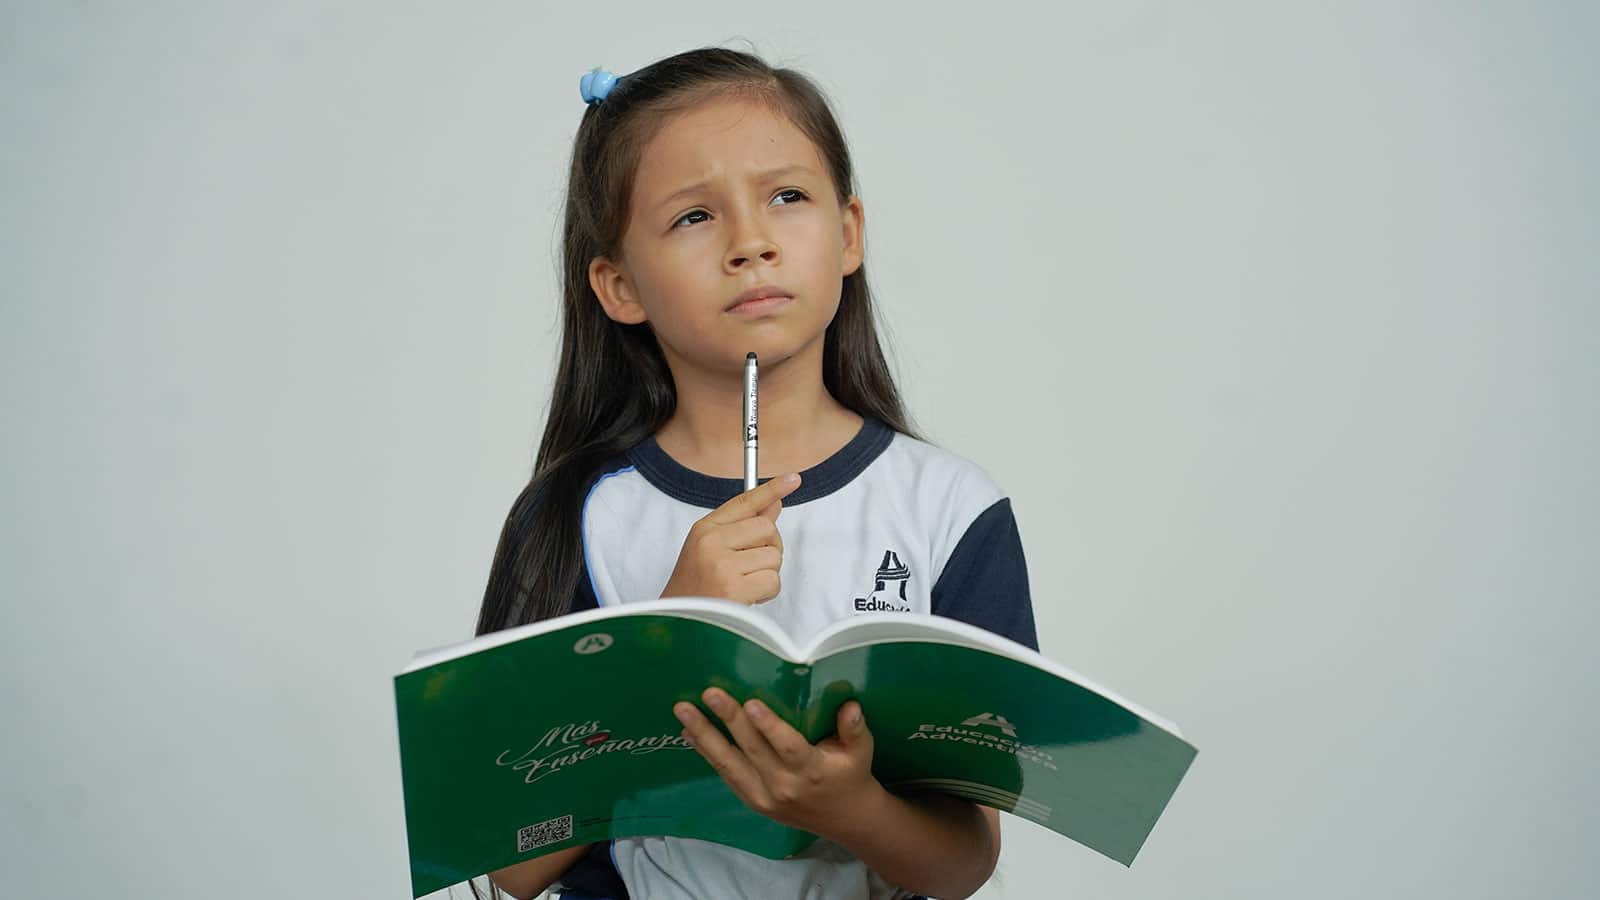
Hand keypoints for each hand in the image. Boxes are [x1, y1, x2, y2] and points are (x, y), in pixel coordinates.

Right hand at [660, 473, 801, 604]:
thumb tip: (773, 504)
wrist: (677, 623)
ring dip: (767, 574)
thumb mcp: (711, 549)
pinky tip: (747, 597)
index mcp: (704, 529)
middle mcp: (711, 542)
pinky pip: (773, 580)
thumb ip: (742, 526)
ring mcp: (722, 564)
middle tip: (752, 566)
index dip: (771, 489)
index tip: (792, 479)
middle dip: (769, 548)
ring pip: (774, 556)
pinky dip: (766, 592)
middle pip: (767, 528)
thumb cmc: (696, 587)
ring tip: (744, 584)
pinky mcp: (734, 588)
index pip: (744, 502)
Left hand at [673, 688, 881, 837]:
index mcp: (812, 771)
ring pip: (730, 763)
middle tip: (710, 693)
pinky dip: (706, 753)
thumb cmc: (851, 775)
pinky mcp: (753, 801)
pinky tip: (689, 732)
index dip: (769, 727)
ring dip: (704, 735)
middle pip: (752, 750)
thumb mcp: (861, 751)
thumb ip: (854, 728)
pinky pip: (726, 774)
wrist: (845, 820)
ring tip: (683, 711)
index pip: (788, 747)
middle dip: (728, 720)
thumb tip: (850, 705)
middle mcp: (785, 786)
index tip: (751, 704)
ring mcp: (764, 797)